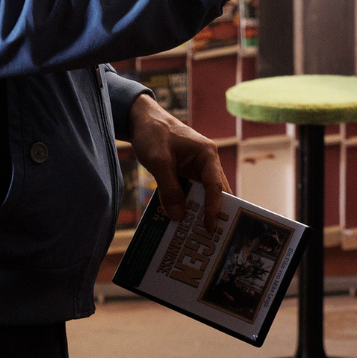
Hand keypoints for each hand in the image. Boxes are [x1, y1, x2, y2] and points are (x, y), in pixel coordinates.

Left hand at [129, 92, 228, 221]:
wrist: (141, 119)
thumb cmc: (153, 134)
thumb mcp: (158, 161)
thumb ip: (169, 188)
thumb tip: (179, 216)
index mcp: (207, 154)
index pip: (215, 186)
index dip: (214, 208)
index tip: (211, 227)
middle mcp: (206, 161)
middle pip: (214, 192)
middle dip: (212, 213)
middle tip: (210, 237)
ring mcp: (196, 167)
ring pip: (202, 194)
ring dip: (198, 210)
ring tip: (196, 233)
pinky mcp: (185, 172)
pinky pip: (189, 191)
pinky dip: (186, 205)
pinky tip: (181, 220)